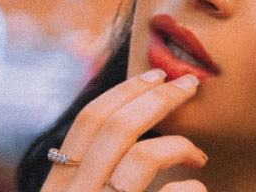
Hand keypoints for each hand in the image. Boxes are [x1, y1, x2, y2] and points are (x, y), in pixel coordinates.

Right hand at [40, 70, 207, 191]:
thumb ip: (92, 174)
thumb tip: (132, 123)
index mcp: (57, 187)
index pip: (88, 122)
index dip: (124, 91)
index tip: (157, 75)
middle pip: (118, 127)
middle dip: (159, 98)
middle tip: (190, 85)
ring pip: (143, 156)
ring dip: (179, 144)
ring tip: (199, 156)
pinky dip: (190, 187)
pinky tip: (197, 186)